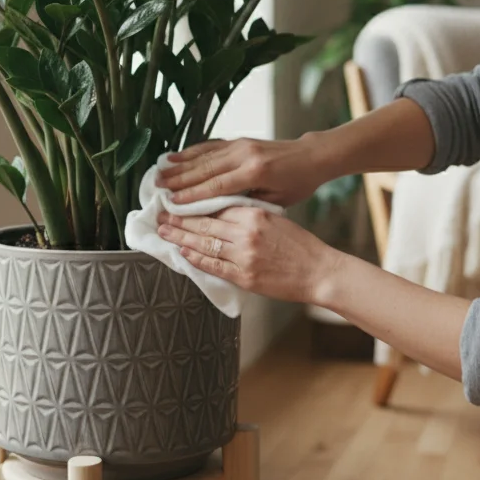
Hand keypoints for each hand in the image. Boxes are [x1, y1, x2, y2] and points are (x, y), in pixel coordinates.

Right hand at [155, 136, 330, 206]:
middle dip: (179, 178)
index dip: (193, 194)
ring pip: (204, 155)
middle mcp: (245, 155)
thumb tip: (218, 209)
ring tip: (159, 172)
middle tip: (157, 187)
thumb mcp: (277, 200)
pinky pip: (211, 146)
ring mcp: (241, 144)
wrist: (311, 156)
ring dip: (180, 164)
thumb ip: (248, 202)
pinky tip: (176, 156)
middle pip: (205, 168)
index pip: (217, 186)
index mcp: (255, 172)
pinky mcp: (239, 140)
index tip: (173, 202)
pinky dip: (192, 151)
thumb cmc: (297, 184)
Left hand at [156, 206, 340, 304]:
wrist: (318, 272)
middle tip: (161, 214)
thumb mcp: (276, 219)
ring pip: (205, 244)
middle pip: (205, 224)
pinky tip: (183, 252)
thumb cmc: (300, 246)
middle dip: (180, 219)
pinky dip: (197, 259)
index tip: (179, 202)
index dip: (195, 205)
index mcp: (255, 215)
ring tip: (164, 231)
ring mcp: (244, 256)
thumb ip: (250, 215)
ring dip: (181, 237)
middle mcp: (247, 234)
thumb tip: (223, 213)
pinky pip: (214, 266)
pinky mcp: (245, 277)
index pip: (216, 208)